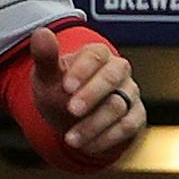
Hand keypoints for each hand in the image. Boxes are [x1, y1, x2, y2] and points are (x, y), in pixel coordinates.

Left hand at [26, 26, 145, 156]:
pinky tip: (87, 146)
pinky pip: (129, 126)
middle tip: (70, 110)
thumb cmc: (58, 91)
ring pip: (119, 105)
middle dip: (91, 95)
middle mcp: (117, 70)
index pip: (95, 55)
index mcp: (96, 54)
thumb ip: (44, 56)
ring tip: (70, 139)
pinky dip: (107, 138)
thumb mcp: (46, 76)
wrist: (70, 118)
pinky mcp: (136, 115)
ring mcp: (129, 93)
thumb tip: (41, 32)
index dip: (82, 70)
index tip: (65, 87)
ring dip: (93, 124)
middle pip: (112, 77)